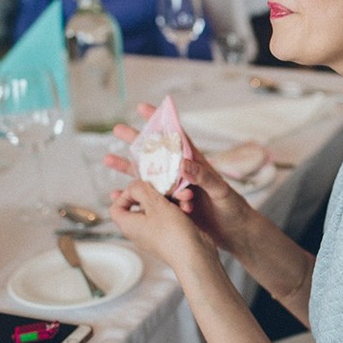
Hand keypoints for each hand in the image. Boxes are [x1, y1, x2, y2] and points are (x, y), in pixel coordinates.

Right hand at [105, 103, 254, 256]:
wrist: (235, 235)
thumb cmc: (233, 210)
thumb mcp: (221, 192)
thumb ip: (204, 178)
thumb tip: (183, 164)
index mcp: (196, 165)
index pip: (177, 138)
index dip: (161, 122)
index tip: (143, 108)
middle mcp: (182, 175)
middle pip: (155, 154)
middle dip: (136, 141)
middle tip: (116, 129)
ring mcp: (174, 190)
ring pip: (146, 176)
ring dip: (127, 167)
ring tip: (107, 158)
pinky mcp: (170, 207)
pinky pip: (147, 199)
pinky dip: (131, 196)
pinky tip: (115, 194)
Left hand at [110, 179, 213, 269]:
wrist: (194, 255)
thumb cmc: (173, 233)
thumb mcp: (155, 204)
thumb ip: (140, 189)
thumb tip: (134, 185)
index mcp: (129, 225)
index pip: (116, 207)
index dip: (124, 194)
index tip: (140, 188)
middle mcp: (139, 231)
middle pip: (138, 206)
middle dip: (153, 194)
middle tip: (163, 188)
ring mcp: (154, 234)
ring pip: (157, 210)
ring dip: (169, 200)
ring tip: (180, 198)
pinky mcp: (168, 235)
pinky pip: (169, 217)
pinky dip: (177, 209)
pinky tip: (186, 207)